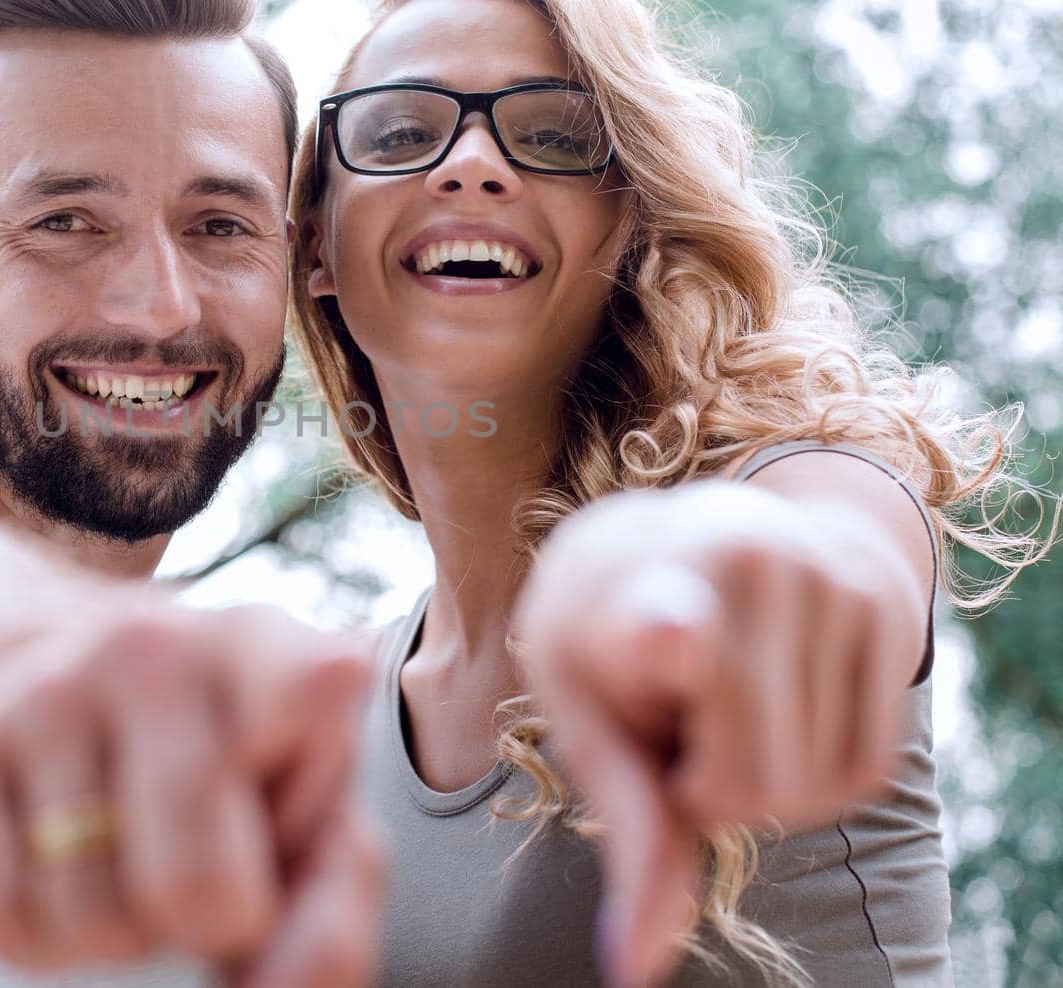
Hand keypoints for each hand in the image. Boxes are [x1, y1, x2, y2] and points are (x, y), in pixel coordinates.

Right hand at [0, 550, 382, 985]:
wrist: (78, 685)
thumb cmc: (229, 774)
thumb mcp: (308, 818)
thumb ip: (331, 903)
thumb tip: (275, 986)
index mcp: (267, 643)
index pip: (315, 700)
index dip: (303, 810)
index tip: (286, 816)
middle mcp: (154, 641)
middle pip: (196, 884)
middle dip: (210, 924)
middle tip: (212, 883)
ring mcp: (49, 683)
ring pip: (90, 915)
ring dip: (121, 935)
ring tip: (136, 867)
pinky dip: (39, 942)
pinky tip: (69, 879)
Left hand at [511, 482, 923, 986]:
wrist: (685, 528)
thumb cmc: (612, 635)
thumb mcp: (586, 713)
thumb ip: (625, 825)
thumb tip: (634, 968)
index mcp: (633, 591)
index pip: (659, 623)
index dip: (664, 638)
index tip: (672, 636)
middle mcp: (737, 570)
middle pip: (752, 789)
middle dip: (708, 793)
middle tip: (674, 719)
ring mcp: (824, 580)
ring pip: (814, 791)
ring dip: (763, 780)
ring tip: (720, 695)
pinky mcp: (885, 608)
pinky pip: (867, 771)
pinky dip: (818, 773)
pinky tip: (776, 705)